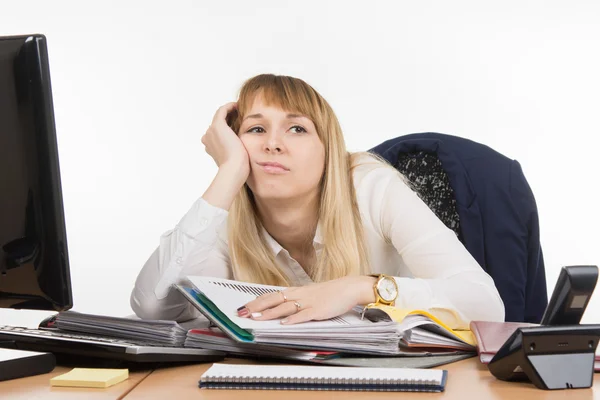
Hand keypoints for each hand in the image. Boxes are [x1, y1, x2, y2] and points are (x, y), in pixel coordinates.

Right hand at [201, 102, 249, 178]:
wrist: (234, 168)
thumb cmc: (237, 167)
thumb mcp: (234, 159)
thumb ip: (234, 152)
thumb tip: (242, 149)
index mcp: (209, 145)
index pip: (218, 132)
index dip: (228, 126)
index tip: (238, 123)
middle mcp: (207, 137)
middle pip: (218, 123)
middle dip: (229, 118)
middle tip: (241, 114)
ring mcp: (211, 131)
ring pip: (220, 116)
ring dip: (229, 111)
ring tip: (240, 109)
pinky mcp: (217, 125)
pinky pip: (222, 110)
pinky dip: (230, 106)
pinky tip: (238, 105)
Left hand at [237, 276, 377, 324]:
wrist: (349, 287)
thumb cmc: (331, 292)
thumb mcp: (310, 293)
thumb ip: (296, 300)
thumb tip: (281, 307)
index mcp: (296, 290)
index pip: (272, 294)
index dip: (257, 301)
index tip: (244, 306)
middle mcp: (299, 295)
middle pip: (274, 299)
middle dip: (257, 306)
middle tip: (242, 313)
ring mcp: (308, 302)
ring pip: (285, 307)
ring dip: (270, 313)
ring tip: (257, 318)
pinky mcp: (318, 310)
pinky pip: (304, 315)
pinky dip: (293, 319)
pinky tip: (284, 323)